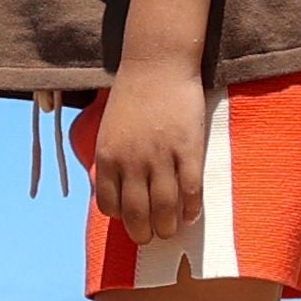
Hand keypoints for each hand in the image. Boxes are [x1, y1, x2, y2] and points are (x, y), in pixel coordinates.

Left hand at [90, 67, 207, 255]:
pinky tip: (192, 215)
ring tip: (172, 231)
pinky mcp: (188, 149)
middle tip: (152, 238)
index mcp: (107, 157)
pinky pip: (190, 190)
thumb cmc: (132, 95)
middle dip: (143, 234)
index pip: (109, 204)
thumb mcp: (108, 129)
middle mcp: (131, 161)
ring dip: (168, 227)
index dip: (120, 218)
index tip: (130, 221)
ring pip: (164, 207)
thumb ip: (112, 159)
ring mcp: (160, 156)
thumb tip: (114, 188)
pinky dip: (192, 208)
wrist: (157, 63)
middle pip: (136, 213)